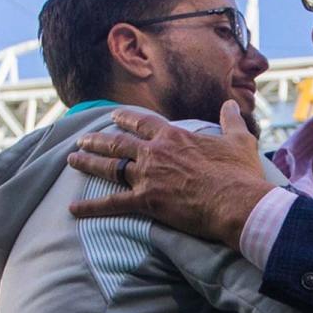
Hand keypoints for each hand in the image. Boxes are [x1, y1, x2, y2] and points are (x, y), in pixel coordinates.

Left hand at [67, 101, 274, 248]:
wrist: (235, 202)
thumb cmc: (239, 173)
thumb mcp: (239, 140)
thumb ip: (231, 120)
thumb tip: (231, 103)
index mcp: (174, 136)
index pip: (143, 123)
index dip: (126, 119)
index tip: (114, 116)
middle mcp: (154, 153)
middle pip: (118, 143)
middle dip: (98, 140)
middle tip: (82, 139)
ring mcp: (147, 176)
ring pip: (109, 167)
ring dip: (88, 162)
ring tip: (72, 159)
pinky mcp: (145, 201)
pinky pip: (111, 204)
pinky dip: (91, 207)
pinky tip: (72, 209)